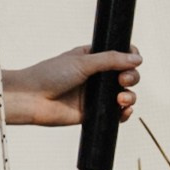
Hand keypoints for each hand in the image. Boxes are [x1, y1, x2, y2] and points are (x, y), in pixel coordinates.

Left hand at [0, 46, 140, 129]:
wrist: (31, 98)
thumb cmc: (50, 74)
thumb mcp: (83, 62)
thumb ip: (111, 60)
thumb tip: (138, 58)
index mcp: (94, 58)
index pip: (121, 55)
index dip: (131, 57)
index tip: (134, 59)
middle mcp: (97, 76)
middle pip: (127, 75)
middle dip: (132, 77)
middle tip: (123, 80)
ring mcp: (96, 95)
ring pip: (125, 94)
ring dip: (130, 96)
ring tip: (121, 98)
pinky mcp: (93, 113)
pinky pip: (116, 114)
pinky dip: (124, 113)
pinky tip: (123, 110)